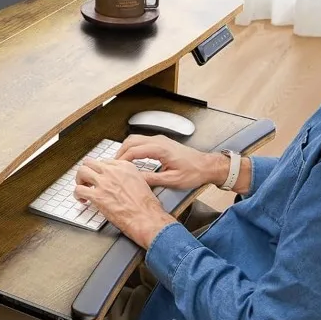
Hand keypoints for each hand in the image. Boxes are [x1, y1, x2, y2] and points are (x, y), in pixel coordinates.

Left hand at [74, 159, 174, 248]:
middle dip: (87, 172)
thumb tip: (120, 181)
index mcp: (124, 166)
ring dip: (80, 180)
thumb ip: (127, 177)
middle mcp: (112, 171)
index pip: (104, 162)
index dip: (99, 171)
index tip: (99, 177)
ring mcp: (104, 182)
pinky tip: (82, 200)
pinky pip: (79, 190)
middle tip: (87, 181)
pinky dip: (77, 195)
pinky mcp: (97, 196)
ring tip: (83, 188)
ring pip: (82, 171)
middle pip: (90, 163)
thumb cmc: (147, 205)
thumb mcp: (141, 182)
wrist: (146, 218)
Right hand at [114, 134, 229, 189]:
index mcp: (160, 149)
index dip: (123, 159)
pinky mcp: (161, 142)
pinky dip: (133, 147)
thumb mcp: (173, 180)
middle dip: (120, 152)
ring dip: (126, 148)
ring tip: (120, 162)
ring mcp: (160, 140)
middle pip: (132, 141)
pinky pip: (142, 141)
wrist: (206, 165)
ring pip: (136, 139)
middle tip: (114, 164)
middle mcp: (158, 141)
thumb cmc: (193, 173)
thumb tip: (136, 179)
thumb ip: (153, 179)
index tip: (115, 168)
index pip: (134, 150)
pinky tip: (132, 158)